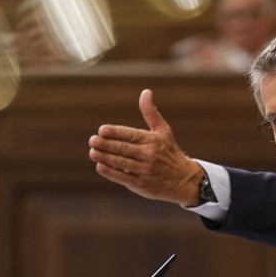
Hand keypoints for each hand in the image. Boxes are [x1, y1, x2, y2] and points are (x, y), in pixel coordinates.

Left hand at [88, 89, 203, 205]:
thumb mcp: (163, 131)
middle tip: (92, 140)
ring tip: (92, 152)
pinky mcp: (141, 184)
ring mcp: (145, 170)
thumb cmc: (169, 152)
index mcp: (153, 140)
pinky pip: (123, 178)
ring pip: (122, 163)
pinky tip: (100, 166)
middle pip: (124, 149)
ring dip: (106, 158)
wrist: (183, 180)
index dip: (115, 132)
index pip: (131, 135)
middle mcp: (149, 155)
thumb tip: (145, 92)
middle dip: (107, 145)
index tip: (102, 130)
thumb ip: (151, 113)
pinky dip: (111, 173)